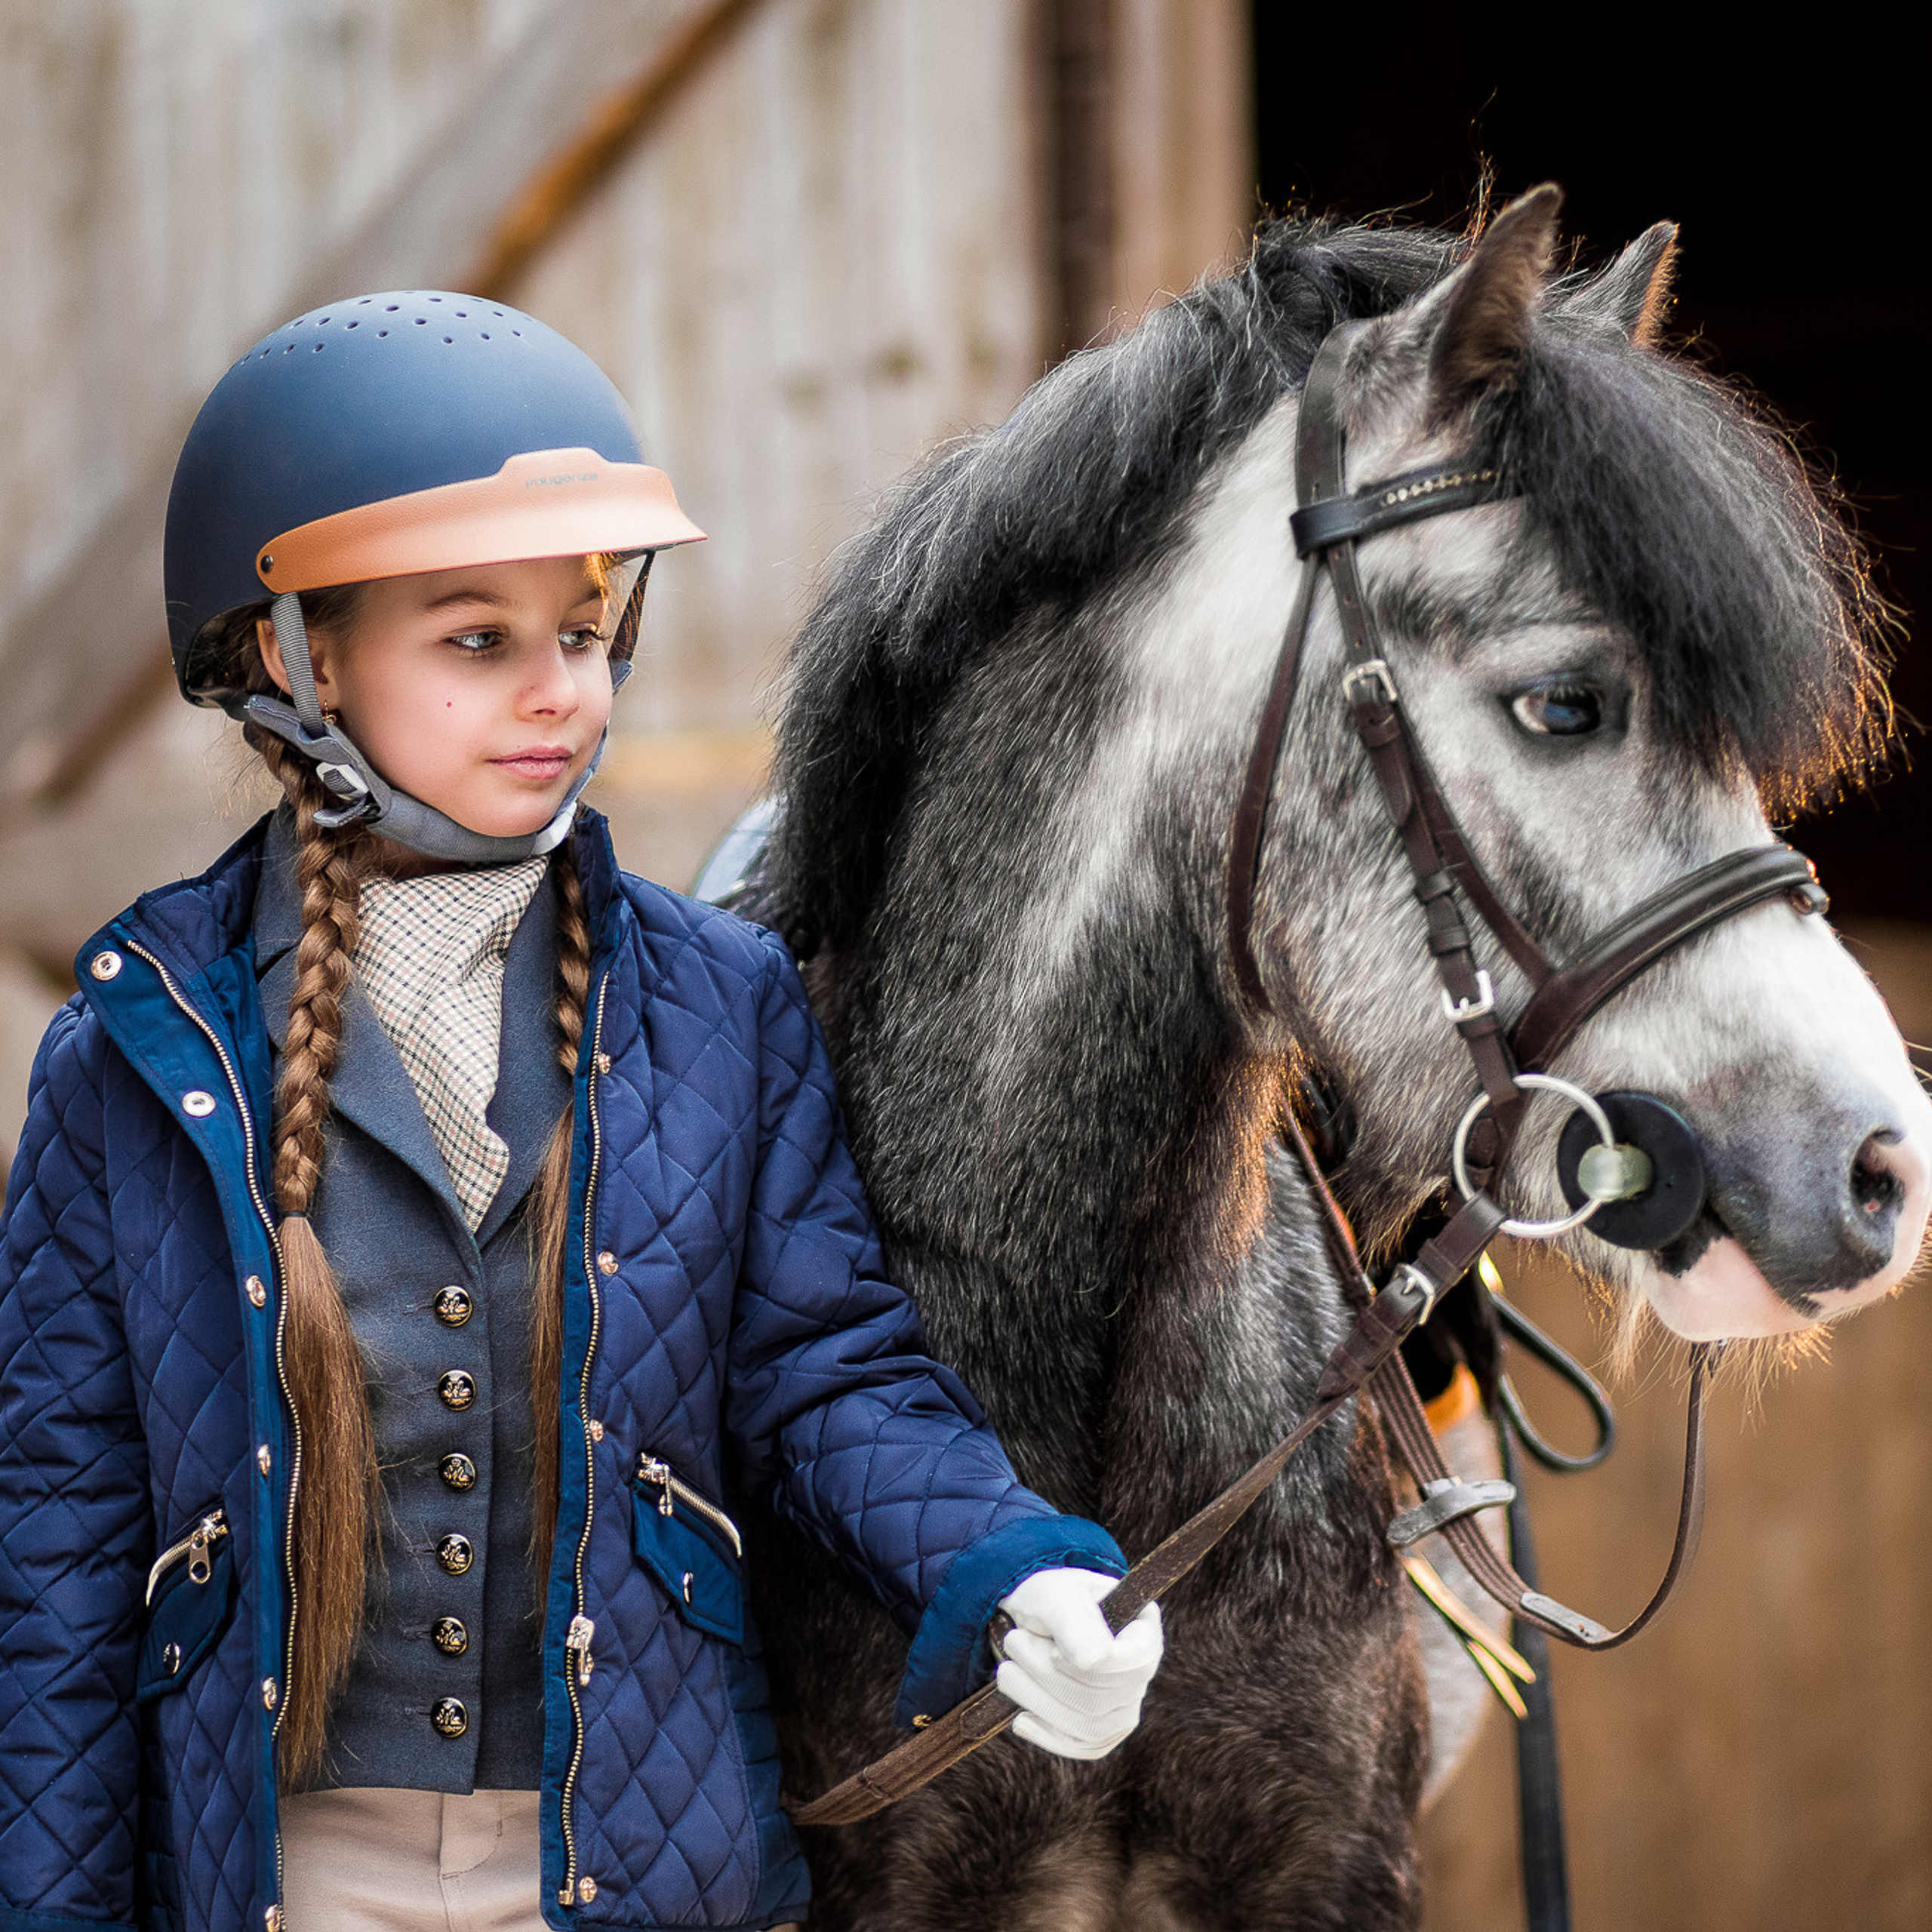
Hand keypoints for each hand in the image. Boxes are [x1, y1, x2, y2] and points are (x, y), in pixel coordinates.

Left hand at [993, 1567, 1162, 1761]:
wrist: (1028, 1620)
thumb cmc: (1047, 1598)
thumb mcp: (1055, 1596)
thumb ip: (1073, 1623)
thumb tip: (1093, 1662)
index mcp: (1142, 1630)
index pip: (1135, 1664)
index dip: (1092, 1666)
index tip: (1052, 1650)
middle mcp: (1141, 1672)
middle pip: (1104, 1698)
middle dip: (1049, 1676)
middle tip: (1014, 1642)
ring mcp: (1123, 1705)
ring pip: (1090, 1726)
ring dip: (1039, 1700)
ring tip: (1008, 1670)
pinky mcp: (1100, 1731)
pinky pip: (1080, 1745)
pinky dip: (1046, 1733)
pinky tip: (1021, 1718)